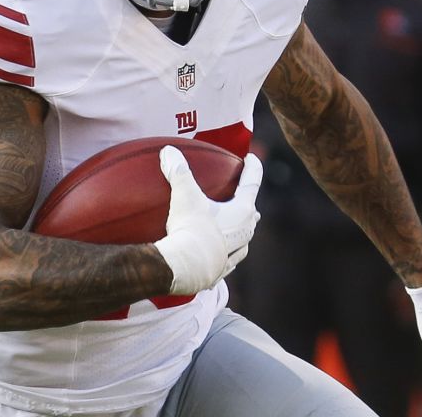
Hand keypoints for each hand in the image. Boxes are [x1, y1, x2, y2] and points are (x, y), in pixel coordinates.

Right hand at [153, 146, 262, 294]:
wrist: (185, 267)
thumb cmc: (191, 228)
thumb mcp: (185, 196)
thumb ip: (179, 171)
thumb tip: (168, 151)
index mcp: (241, 211)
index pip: (252, 183)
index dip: (253, 168)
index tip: (251, 158)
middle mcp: (243, 232)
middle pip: (251, 214)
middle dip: (248, 204)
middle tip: (243, 196)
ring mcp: (233, 253)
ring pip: (244, 240)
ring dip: (241, 232)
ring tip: (236, 229)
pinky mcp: (221, 270)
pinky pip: (228, 260)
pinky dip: (226, 253)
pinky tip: (221, 255)